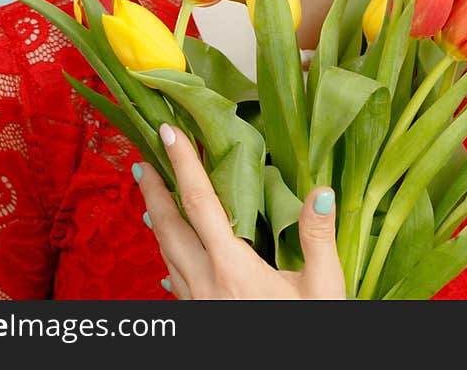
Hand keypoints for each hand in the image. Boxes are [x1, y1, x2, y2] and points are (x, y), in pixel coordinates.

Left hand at [133, 122, 345, 299]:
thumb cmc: (309, 335)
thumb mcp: (323, 288)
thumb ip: (318, 236)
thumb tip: (321, 189)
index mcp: (233, 267)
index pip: (201, 203)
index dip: (184, 164)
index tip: (169, 132)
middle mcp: (206, 282)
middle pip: (169, 226)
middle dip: (154, 190)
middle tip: (143, 159)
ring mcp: (198, 303)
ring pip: (167, 253)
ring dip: (157, 220)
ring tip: (150, 197)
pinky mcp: (199, 317)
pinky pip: (175, 280)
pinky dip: (168, 256)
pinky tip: (169, 260)